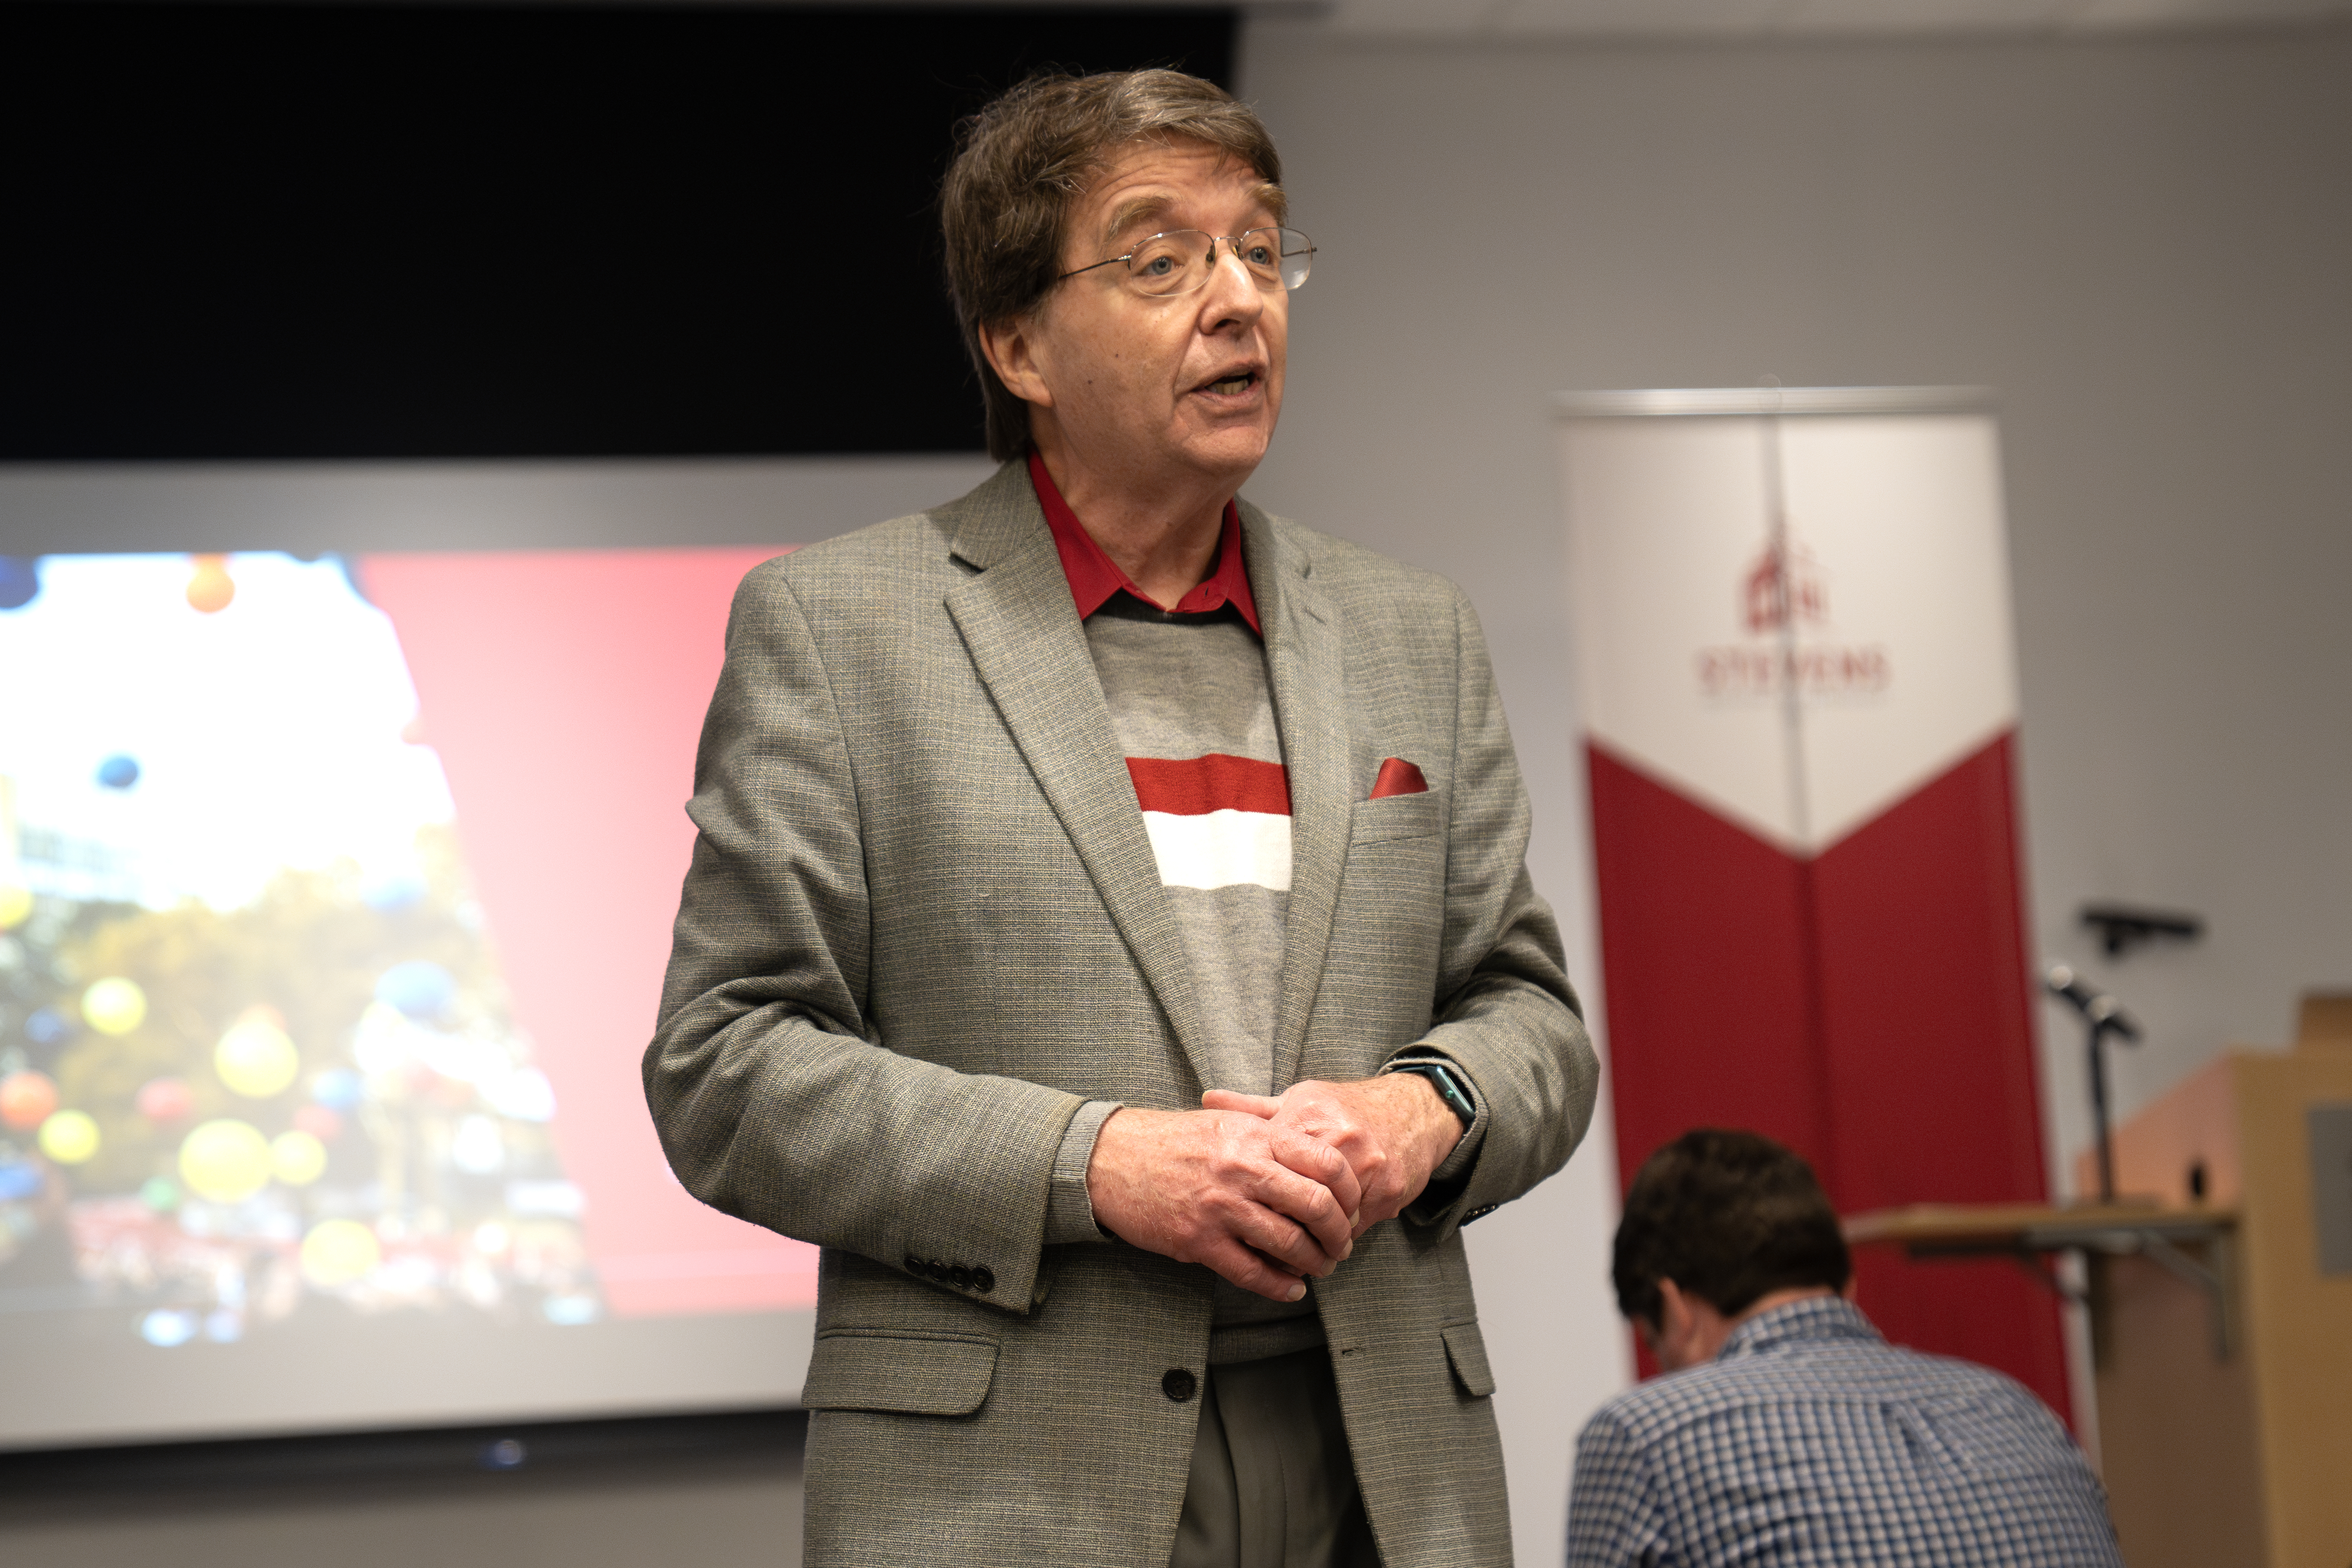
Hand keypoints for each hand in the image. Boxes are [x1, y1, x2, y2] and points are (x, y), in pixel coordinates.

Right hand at [1086, 1106, 1363, 1302]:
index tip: (1354, 1208)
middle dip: (1340, 1234)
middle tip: (1343, 1246)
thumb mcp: (1227, 1123)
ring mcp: (1221, 1207)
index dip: (1351, 1192)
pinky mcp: (1198, 1240)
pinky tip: (1291, 1289)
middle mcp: (1243, 1169)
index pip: (1327, 1163)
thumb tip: (1317, 1161)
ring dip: (1315, 1264)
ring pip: (1290, 1244)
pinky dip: (1280, 1286)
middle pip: (1317, 1206)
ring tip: (1320, 1268)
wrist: (1110, 1158)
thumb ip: (1270, 1137)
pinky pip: (1252, 1272)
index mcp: (1255, 1136)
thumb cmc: (1172, 1141)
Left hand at [1203, 1074, 1461, 1239]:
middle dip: (1277, 1227)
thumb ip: (1254, 1108)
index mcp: (1308, 1117)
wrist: (1415, 1111)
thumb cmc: (1347, 1108)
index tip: (1237, 1215)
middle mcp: (1338, 1140)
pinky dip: (1336, 1242)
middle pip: (1297, 1198)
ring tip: (1287, 1259)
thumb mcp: (1300, 1099)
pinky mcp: (1389, 1191)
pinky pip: (1355, 1228)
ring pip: (1326, 1220)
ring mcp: (1368, 1167)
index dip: (1252, 1196)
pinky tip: (1322, 1249)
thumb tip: (1208, 1100)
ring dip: (1307, 1242)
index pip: (1271, 1165)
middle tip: (1257, 1247)